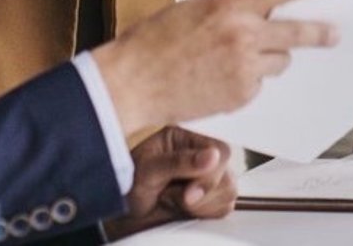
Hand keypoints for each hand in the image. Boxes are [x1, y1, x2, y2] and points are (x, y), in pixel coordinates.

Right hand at [93, 0, 344, 132]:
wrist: (133, 83)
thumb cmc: (152, 44)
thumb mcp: (193, 10)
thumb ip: (229, 10)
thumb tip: (255, 13)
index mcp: (230, 5)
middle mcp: (243, 34)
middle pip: (298, 31)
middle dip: (320, 32)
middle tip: (334, 33)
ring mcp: (244, 68)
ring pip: (279, 61)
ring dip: (271, 59)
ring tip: (241, 59)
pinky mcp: (241, 96)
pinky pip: (258, 85)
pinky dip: (249, 82)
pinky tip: (220, 79)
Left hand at [102, 127, 237, 239]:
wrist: (124, 209)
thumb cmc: (128, 183)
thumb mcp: (148, 170)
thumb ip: (179, 162)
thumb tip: (212, 156)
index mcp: (186, 138)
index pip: (221, 152)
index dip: (210, 176)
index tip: (189, 194)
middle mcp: (201, 154)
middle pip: (227, 176)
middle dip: (201, 195)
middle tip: (172, 197)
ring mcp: (208, 176)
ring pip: (228, 194)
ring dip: (200, 206)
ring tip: (173, 199)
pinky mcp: (210, 197)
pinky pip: (223, 208)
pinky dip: (204, 214)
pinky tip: (182, 209)